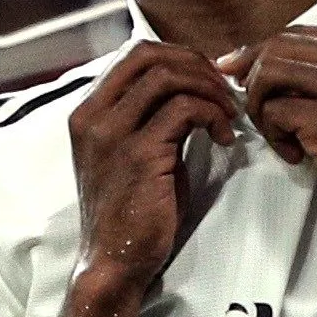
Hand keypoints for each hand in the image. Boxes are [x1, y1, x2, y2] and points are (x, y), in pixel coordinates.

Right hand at [68, 43, 242, 298]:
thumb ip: (150, 117)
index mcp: (88, 112)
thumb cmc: (131, 212)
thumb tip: (191, 86)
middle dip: (196, 66)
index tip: (207, 80)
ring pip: (168, 76)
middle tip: (223, 92)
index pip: (134, 54)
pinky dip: (213, 116)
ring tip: (228, 116)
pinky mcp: (139, 154)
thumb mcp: (133, 153)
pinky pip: (185, 110)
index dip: (179, 57)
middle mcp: (93, 117)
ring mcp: (112, 134)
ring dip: (209, 90)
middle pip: (149, 55)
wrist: (115, 262)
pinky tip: (224, 138)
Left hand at [220, 28, 316, 233]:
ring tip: (277, 132)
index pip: (297, 34)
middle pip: (278, 47)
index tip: (240, 71)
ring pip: (269, 74)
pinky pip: (274, 112)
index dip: (261, 52)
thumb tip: (267, 59)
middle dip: (252, 75)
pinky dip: (274, 136)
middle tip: (252, 106)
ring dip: (260, 106)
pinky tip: (295, 154)